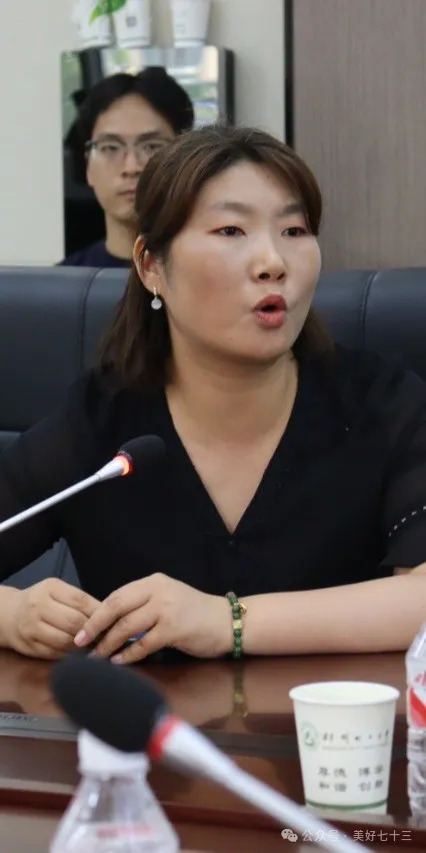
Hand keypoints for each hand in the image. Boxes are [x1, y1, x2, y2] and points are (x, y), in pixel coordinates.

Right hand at [4, 579, 99, 659]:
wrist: (9, 615)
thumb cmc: (40, 601)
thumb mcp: (57, 592)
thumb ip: (80, 601)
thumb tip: (108, 615)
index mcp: (50, 588)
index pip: (80, 601)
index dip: (99, 613)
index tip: (111, 620)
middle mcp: (39, 606)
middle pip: (74, 622)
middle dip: (93, 631)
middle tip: (105, 636)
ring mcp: (32, 628)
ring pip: (66, 641)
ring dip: (83, 645)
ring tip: (94, 645)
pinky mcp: (31, 647)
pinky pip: (57, 653)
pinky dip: (71, 654)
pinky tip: (79, 652)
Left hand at [74, 573, 232, 663]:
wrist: (227, 621)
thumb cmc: (195, 614)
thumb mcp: (167, 600)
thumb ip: (143, 605)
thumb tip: (110, 623)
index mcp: (153, 582)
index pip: (117, 595)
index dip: (97, 613)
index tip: (82, 629)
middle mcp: (158, 591)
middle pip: (116, 607)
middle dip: (95, 626)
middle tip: (80, 642)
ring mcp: (166, 609)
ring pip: (127, 626)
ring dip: (108, 644)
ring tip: (97, 657)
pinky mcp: (174, 628)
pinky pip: (144, 643)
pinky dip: (128, 654)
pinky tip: (119, 661)